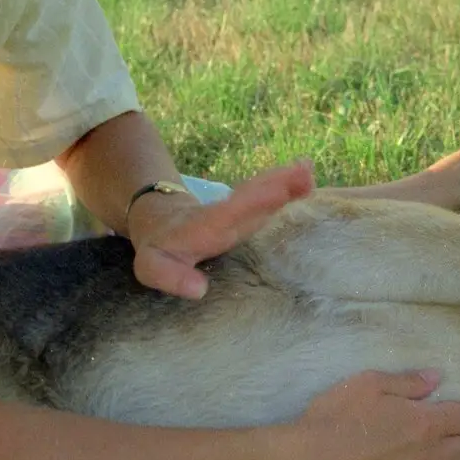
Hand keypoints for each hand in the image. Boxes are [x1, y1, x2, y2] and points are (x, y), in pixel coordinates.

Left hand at [128, 160, 313, 298]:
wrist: (160, 223)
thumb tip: (199, 289)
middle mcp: (222, 214)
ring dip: (285, 183)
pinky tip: (308, 178)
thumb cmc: (158, 251)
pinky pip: (268, 198)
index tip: (274, 194)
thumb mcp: (151, 268)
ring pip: (260, 193)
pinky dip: (288, 188)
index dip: (249, 204)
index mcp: (202, 228)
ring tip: (309, 171)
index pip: (226, 215)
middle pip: (248, 198)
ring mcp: (236, 211)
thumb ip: (171, 277)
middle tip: (302, 176)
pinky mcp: (247, 212)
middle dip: (273, 187)